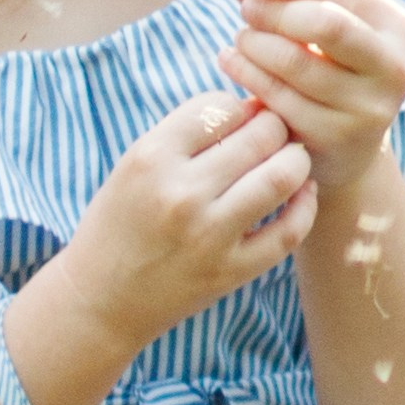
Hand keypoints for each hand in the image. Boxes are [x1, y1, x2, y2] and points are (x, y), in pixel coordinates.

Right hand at [62, 91, 316, 352]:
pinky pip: (289, 231)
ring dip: (295, 160)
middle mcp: (181, 193)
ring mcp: (208, 235)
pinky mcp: (230, 271)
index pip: (221, 105)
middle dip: (274, 127)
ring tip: (291, 160)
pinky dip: (305, 206)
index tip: (239, 121)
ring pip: (282, 176)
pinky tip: (301, 194)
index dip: (238, 108)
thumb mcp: (135, 165)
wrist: (100, 299)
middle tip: (273, 136)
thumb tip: (256, 106)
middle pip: (260, 135)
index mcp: (151, 157)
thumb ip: (188, 135)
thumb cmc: (120, 222)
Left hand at [217, 0, 404, 198]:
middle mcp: (394, 66)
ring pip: (294, 63)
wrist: (345, 146)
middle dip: (273, 11)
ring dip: (254, 44)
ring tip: (241, 39)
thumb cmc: (328, 65)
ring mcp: (369, 108)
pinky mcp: (338, 139)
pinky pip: (279, 99)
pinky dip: (246, 74)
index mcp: (395, 26)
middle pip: (324, 23)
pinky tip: (233, 62)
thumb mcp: (313, 23)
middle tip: (246, 11)